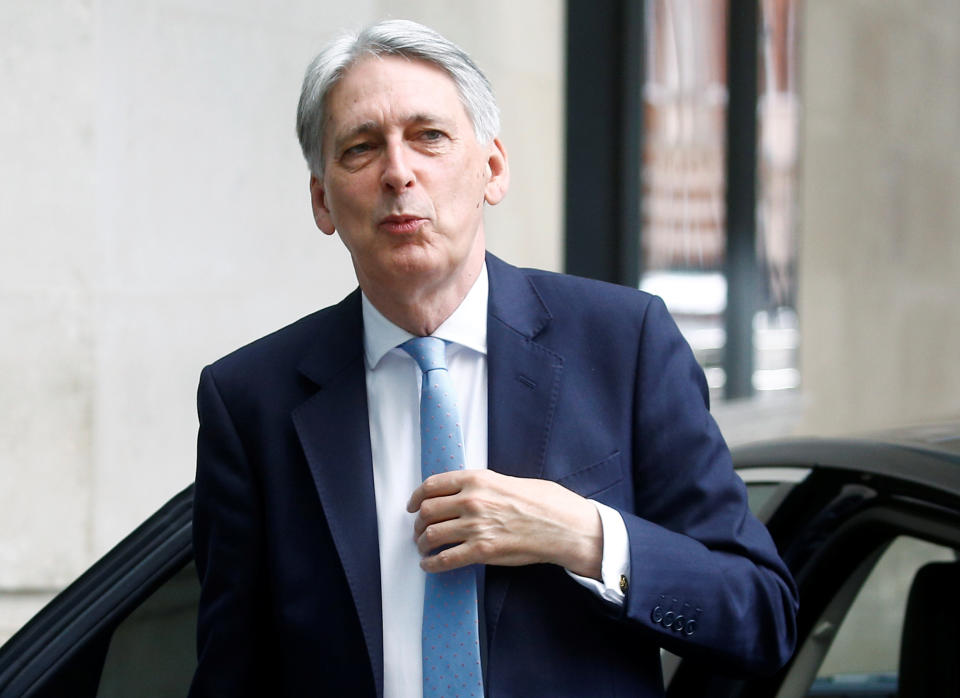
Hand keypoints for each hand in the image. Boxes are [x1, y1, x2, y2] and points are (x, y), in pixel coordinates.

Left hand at [406, 470, 602, 579]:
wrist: (563, 525)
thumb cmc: (543, 501)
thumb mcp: (506, 480)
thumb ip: (480, 486)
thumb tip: (460, 495)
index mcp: (476, 479)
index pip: (432, 485)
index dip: (416, 497)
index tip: (412, 506)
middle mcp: (471, 500)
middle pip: (427, 511)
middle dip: (418, 524)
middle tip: (419, 530)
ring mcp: (475, 526)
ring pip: (431, 535)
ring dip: (422, 543)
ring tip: (424, 548)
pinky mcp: (482, 550)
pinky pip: (445, 559)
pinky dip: (432, 564)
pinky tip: (430, 565)